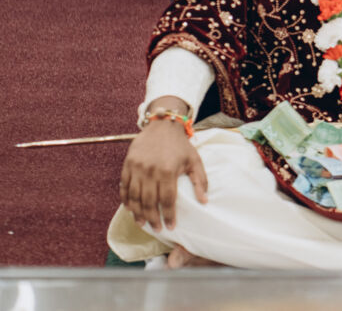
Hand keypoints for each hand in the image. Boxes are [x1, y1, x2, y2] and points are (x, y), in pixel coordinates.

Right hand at [120, 108, 207, 230]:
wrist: (162, 125)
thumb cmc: (181, 145)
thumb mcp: (195, 160)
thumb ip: (201, 181)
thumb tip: (204, 201)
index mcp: (168, 170)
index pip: (167, 199)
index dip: (169, 215)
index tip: (170, 227)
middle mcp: (150, 171)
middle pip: (149, 201)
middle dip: (152, 218)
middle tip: (156, 228)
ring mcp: (136, 168)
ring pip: (134, 197)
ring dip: (137, 213)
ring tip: (142, 223)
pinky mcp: (127, 165)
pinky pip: (124, 187)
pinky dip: (126, 200)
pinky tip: (130, 209)